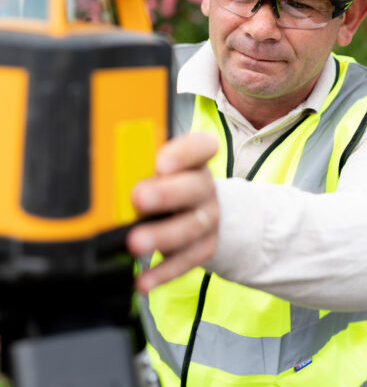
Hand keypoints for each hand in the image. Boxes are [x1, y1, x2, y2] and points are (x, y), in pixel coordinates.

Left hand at [126, 131, 218, 292]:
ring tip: (135, 243)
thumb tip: (99, 171)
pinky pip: (186, 261)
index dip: (184, 153)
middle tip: (139, 198)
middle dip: (166, 194)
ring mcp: (208, 218)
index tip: (161, 162)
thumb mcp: (155, 167)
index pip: (201, 146)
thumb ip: (136, 164)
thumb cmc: (166, 183)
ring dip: (161, 236)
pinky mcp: (204, 247)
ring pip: (190, 227)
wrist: (199, 210)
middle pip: (193, 188)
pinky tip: (142, 280)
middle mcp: (204, 187)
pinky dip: (163, 271)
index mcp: (194, 159)